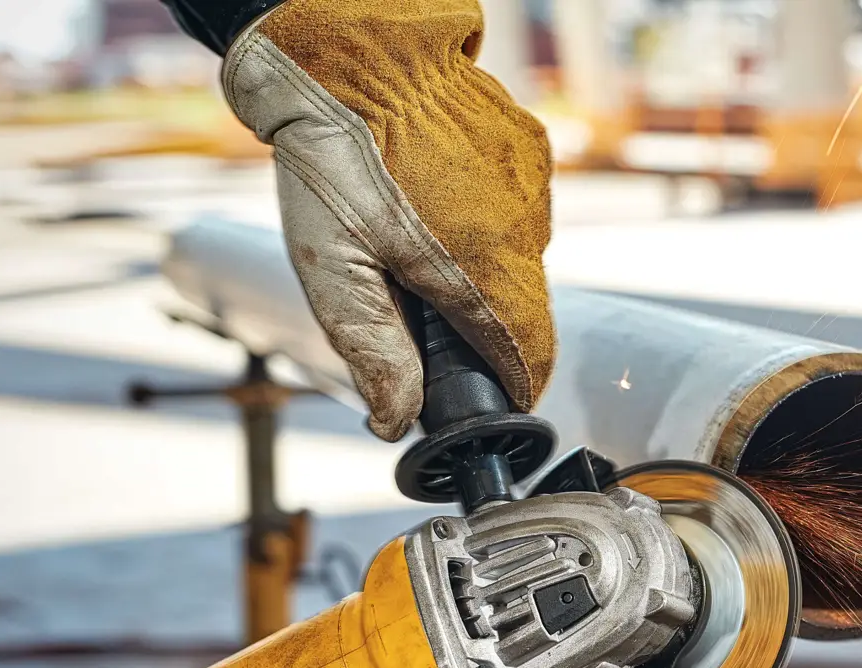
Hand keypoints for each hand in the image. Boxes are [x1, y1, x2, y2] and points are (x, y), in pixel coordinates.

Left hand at [222, 0, 555, 438]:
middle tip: (423, 305)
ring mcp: (532, 186)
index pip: (531, 358)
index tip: (492, 398)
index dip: (514, 388)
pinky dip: (487, 218)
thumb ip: (374, 351)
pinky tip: (437, 194)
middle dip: (483, 324)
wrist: (347, 53)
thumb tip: (396, 421)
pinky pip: (520, 208)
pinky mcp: (530, 149)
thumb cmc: (330, 156)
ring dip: (484, 266)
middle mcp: (523, 230)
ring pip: (522, 258)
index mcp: (482, 269)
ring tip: (420, 236)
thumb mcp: (332, 268)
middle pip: (524, 311)